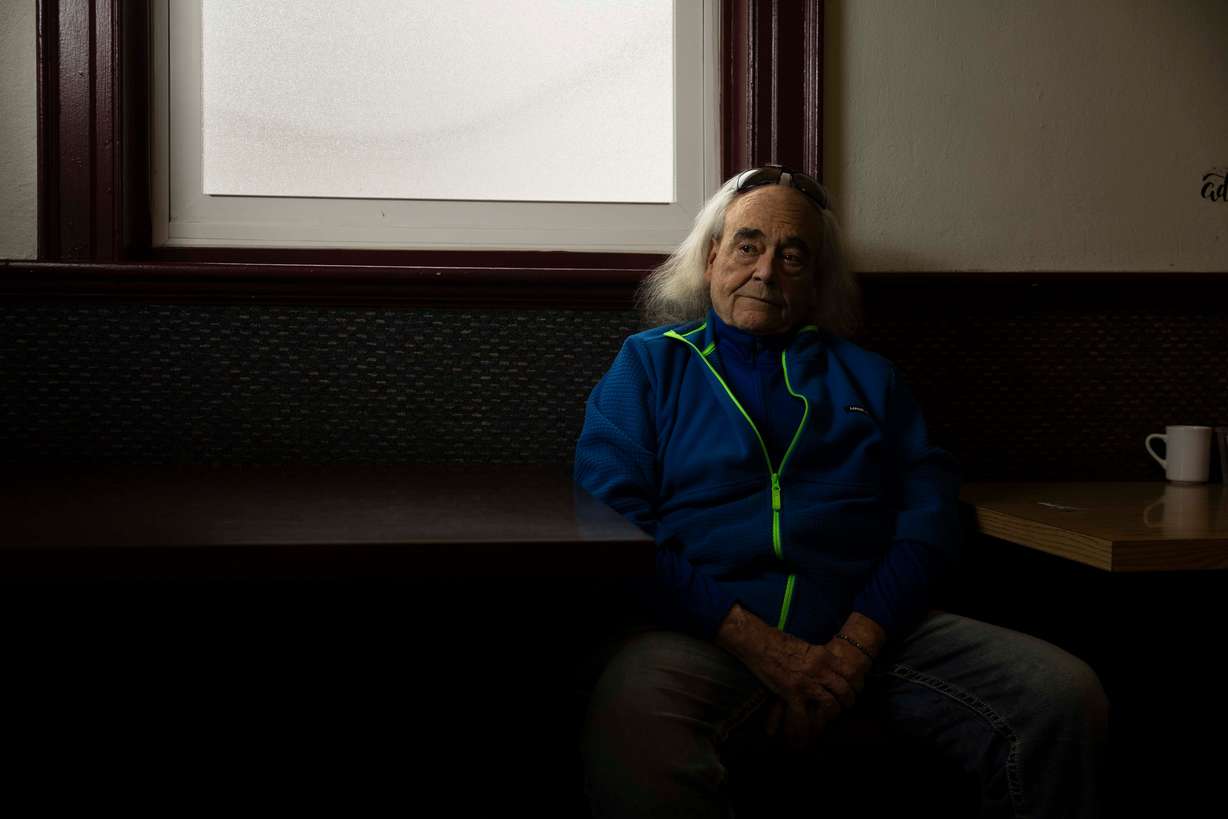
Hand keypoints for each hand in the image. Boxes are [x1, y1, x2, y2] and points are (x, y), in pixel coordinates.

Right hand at [716, 606, 863, 750]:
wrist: (759, 642)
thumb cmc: (778, 640)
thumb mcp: (806, 645)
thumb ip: (818, 656)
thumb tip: (826, 665)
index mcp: (823, 656)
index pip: (849, 672)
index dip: (855, 683)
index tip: (854, 688)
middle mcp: (818, 670)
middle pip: (843, 689)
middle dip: (848, 700)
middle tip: (847, 704)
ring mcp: (805, 682)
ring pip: (829, 703)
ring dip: (832, 712)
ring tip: (832, 716)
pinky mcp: (791, 692)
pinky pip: (803, 714)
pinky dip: (807, 724)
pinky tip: (809, 727)